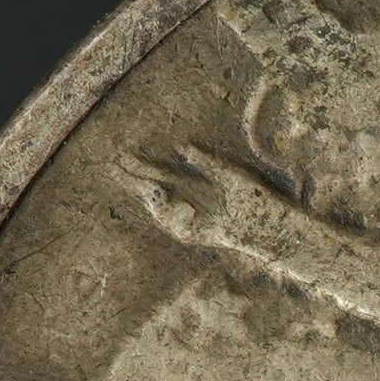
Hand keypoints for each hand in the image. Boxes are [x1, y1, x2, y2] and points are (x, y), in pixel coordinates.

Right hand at [115, 144, 292, 260]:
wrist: (268, 223)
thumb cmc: (253, 196)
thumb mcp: (227, 172)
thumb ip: (204, 161)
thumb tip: (183, 146)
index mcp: (194, 183)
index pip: (161, 173)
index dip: (142, 166)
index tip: (124, 156)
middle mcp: (189, 200)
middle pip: (153, 190)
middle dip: (133, 181)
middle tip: (111, 168)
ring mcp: (191, 218)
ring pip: (160, 209)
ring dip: (151, 197)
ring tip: (146, 186)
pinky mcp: (197, 234)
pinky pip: (177, 226)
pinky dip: (175, 216)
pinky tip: (181, 205)